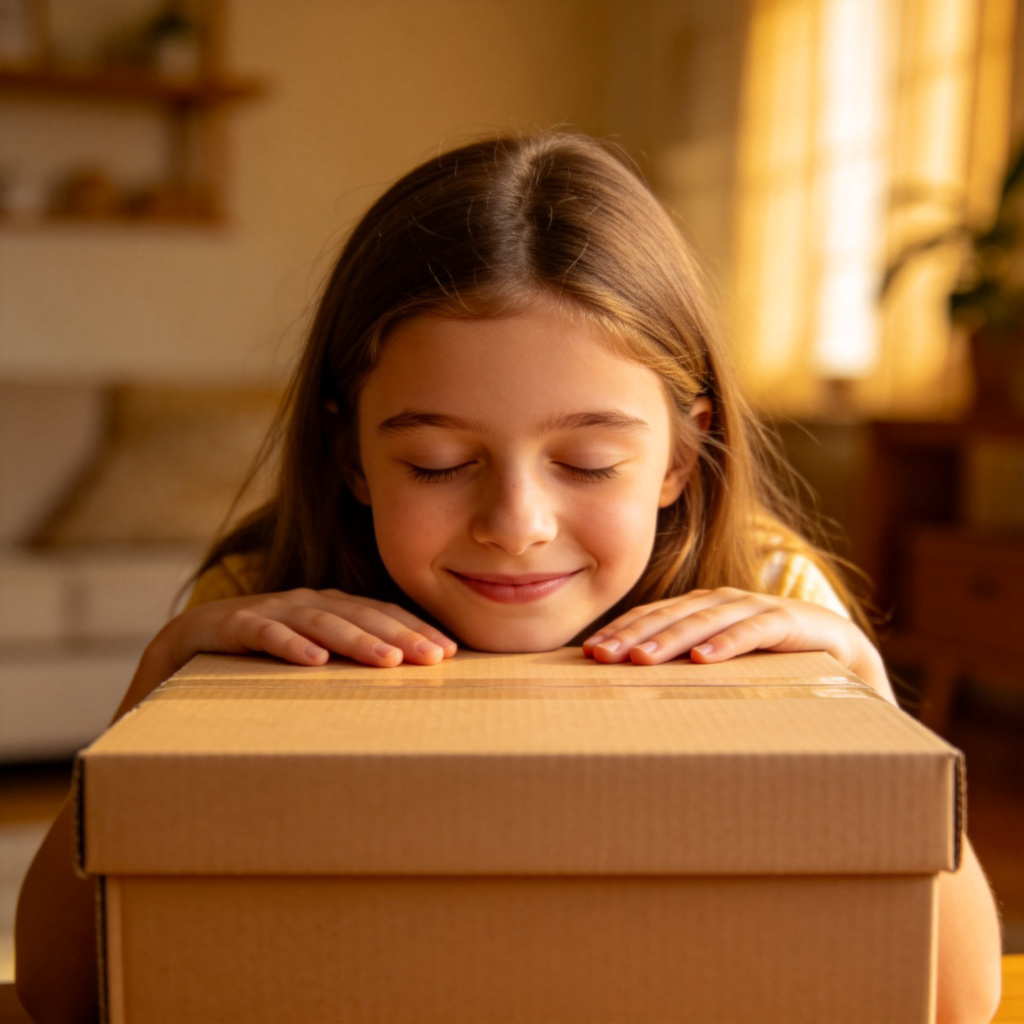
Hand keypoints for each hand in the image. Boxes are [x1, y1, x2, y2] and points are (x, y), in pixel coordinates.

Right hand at [164, 588, 457, 670]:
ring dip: (356, 639)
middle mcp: (304, 602)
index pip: (381, 614)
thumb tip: (404, 683)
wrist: (180, 648)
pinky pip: (263, 633)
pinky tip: (313, 661)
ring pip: (320, 621)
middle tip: (433, 657)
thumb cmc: (258, 659)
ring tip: (388, 661)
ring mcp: (267, 611)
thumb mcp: (310, 659)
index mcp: (329, 607)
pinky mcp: (228, 626)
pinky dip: (289, 644)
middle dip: (399, 635)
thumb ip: (349, 665)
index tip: (449, 653)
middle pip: (360, 615)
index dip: (414, 629)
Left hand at [582, 588, 894, 701]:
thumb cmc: (777, 674)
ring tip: (641, 661)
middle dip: (633, 635)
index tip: (588, 655)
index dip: (621, 631)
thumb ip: (687, 677)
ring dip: (672, 638)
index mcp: (705, 612)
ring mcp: (760, 609)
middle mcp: (727, 603)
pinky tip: (705, 659)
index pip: (654, 617)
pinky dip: (730, 641)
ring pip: (707, 619)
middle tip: (601, 657)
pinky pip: (757, 629)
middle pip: (671, 615)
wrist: (853, 665)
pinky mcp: (796, 622)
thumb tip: (630, 698)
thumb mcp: (727, 676)